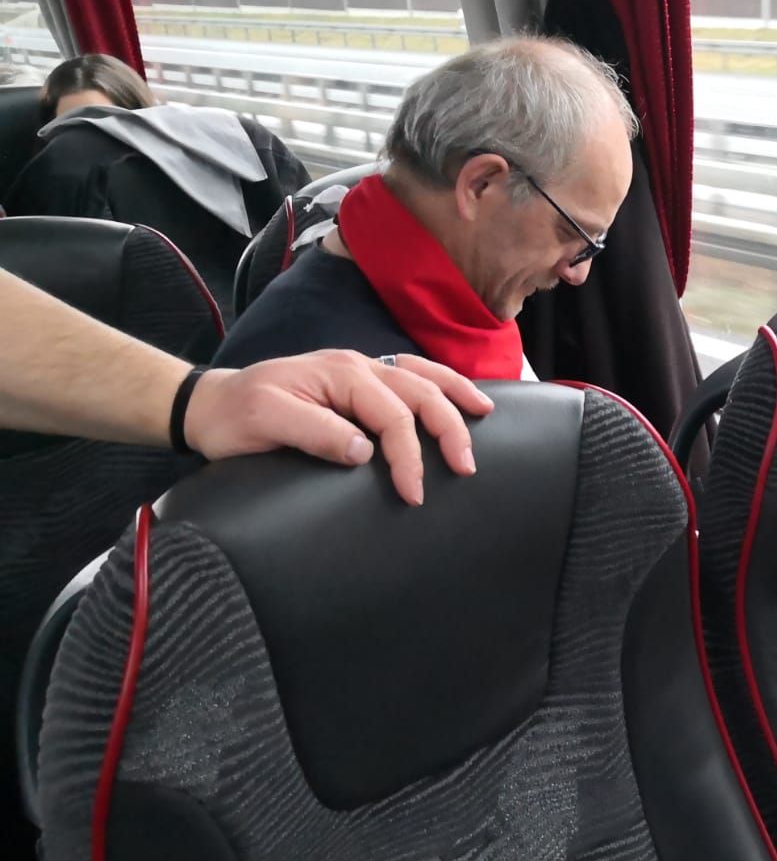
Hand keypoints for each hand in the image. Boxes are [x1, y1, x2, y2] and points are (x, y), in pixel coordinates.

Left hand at [183, 351, 494, 504]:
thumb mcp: (267, 423)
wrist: (208, 404)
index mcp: (339, 373)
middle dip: (449, 427)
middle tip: (466, 466)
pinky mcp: (358, 381)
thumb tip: (365, 450)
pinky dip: (439, 383)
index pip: (391, 415)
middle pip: (419, 390)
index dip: (408, 456)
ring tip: (484, 413)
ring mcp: (359, 369)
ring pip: (421, 374)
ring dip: (455, 394)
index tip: (413, 494)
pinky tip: (455, 395)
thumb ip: (317, 432)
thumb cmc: (235, 417)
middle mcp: (356, 365)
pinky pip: (410, 375)